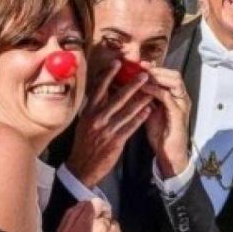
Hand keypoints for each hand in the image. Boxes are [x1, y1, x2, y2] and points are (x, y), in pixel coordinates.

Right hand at [55, 198, 128, 231]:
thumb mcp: (64, 231)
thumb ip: (76, 213)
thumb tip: (88, 202)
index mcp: (90, 221)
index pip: (98, 203)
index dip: (94, 210)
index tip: (92, 216)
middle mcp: (106, 227)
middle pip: (107, 217)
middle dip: (101, 223)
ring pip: (115, 229)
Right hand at [66, 61, 152, 187]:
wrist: (81, 168)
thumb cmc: (84, 145)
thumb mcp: (84, 124)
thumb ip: (93, 109)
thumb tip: (102, 94)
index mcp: (88, 112)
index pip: (99, 89)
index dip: (109, 75)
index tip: (118, 63)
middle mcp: (97, 118)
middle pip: (117, 97)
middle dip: (132, 84)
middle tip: (144, 74)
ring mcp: (107, 130)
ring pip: (127, 111)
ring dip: (141, 99)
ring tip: (151, 90)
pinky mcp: (116, 141)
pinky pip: (131, 126)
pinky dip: (140, 117)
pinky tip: (149, 110)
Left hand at [139, 64, 190, 177]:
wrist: (169, 154)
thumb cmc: (160, 134)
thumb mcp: (151, 111)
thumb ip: (145, 98)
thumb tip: (130, 85)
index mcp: (176, 97)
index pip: (168, 75)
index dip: (155, 68)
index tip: (139, 63)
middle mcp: (181, 98)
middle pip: (174, 74)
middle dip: (157, 69)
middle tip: (140, 66)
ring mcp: (182, 105)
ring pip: (174, 81)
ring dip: (157, 76)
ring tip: (141, 74)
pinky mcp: (178, 114)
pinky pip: (167, 97)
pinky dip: (155, 90)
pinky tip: (143, 88)